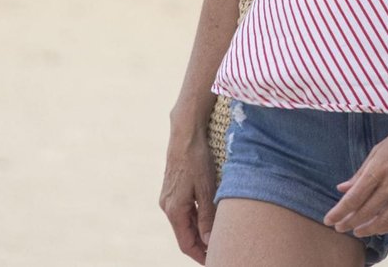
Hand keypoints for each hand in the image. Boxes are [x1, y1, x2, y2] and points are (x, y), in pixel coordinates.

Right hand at [160, 122, 218, 263]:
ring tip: (218, 238)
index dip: (201, 255)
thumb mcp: (207, 189)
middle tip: (220, 252)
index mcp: (174, 210)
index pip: (187, 244)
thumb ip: (207, 217)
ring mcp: (168, 197)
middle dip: (201, 246)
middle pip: (185, 235)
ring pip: (185, 223)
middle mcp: (167, 206)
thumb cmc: (197, 159)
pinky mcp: (172, 189)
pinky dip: (196, 219)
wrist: (185, 134)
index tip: (214, 261)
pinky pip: (184, 211)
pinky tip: (209, 218)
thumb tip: (209, 242)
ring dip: (199, 232)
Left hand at [324, 113, 387, 237]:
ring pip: (385, 221)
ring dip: (369, 229)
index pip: (354, 198)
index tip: (329, 220)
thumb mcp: (378, 150)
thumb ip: (360, 173)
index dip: (339, 212)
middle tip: (340, 228)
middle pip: (366, 212)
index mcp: (380, 168)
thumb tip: (342, 189)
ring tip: (359, 231)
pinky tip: (381, 227)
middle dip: (349, 223)